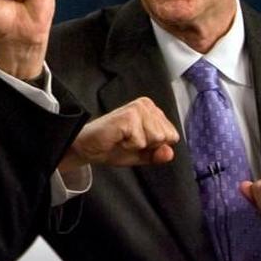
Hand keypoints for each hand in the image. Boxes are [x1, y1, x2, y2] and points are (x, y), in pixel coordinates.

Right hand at [58, 97, 178, 170]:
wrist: (88, 147)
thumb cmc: (112, 147)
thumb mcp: (142, 155)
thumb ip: (158, 154)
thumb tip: (170, 153)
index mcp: (153, 111)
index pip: (172, 136)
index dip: (155, 146)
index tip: (137, 142)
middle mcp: (147, 105)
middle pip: (166, 137)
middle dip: (148, 146)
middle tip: (128, 141)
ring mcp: (138, 108)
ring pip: (156, 139)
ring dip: (137, 146)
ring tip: (123, 139)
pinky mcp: (129, 115)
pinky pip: (141, 141)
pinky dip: (128, 146)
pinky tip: (117, 139)